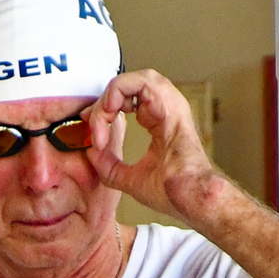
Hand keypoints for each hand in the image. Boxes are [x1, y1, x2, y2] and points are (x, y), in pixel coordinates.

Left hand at [85, 70, 225, 225]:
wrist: (189, 199)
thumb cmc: (171, 192)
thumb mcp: (129, 179)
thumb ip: (109, 166)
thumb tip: (90, 152)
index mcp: (159, 121)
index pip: (128, 99)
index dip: (104, 110)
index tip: (93, 135)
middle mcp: (166, 108)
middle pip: (129, 85)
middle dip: (105, 100)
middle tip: (90, 120)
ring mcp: (171, 105)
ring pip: (135, 78)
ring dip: (111, 95)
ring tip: (102, 117)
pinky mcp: (172, 106)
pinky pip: (142, 82)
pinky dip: (119, 93)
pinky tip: (110, 113)